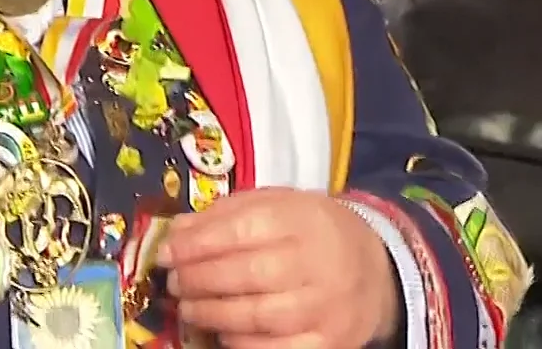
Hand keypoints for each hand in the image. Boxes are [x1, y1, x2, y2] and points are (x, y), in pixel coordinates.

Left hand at [161, 189, 397, 346]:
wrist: (375, 272)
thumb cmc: (314, 233)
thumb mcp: (278, 205)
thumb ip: (227, 214)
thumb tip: (176, 232)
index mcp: (305, 218)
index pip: (243, 229)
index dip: (198, 244)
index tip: (167, 253)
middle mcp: (319, 262)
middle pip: (247, 275)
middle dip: (200, 280)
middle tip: (175, 283)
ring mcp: (326, 307)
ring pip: (258, 317)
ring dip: (213, 314)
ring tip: (189, 308)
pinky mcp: (329, 343)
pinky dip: (241, 344)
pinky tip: (222, 333)